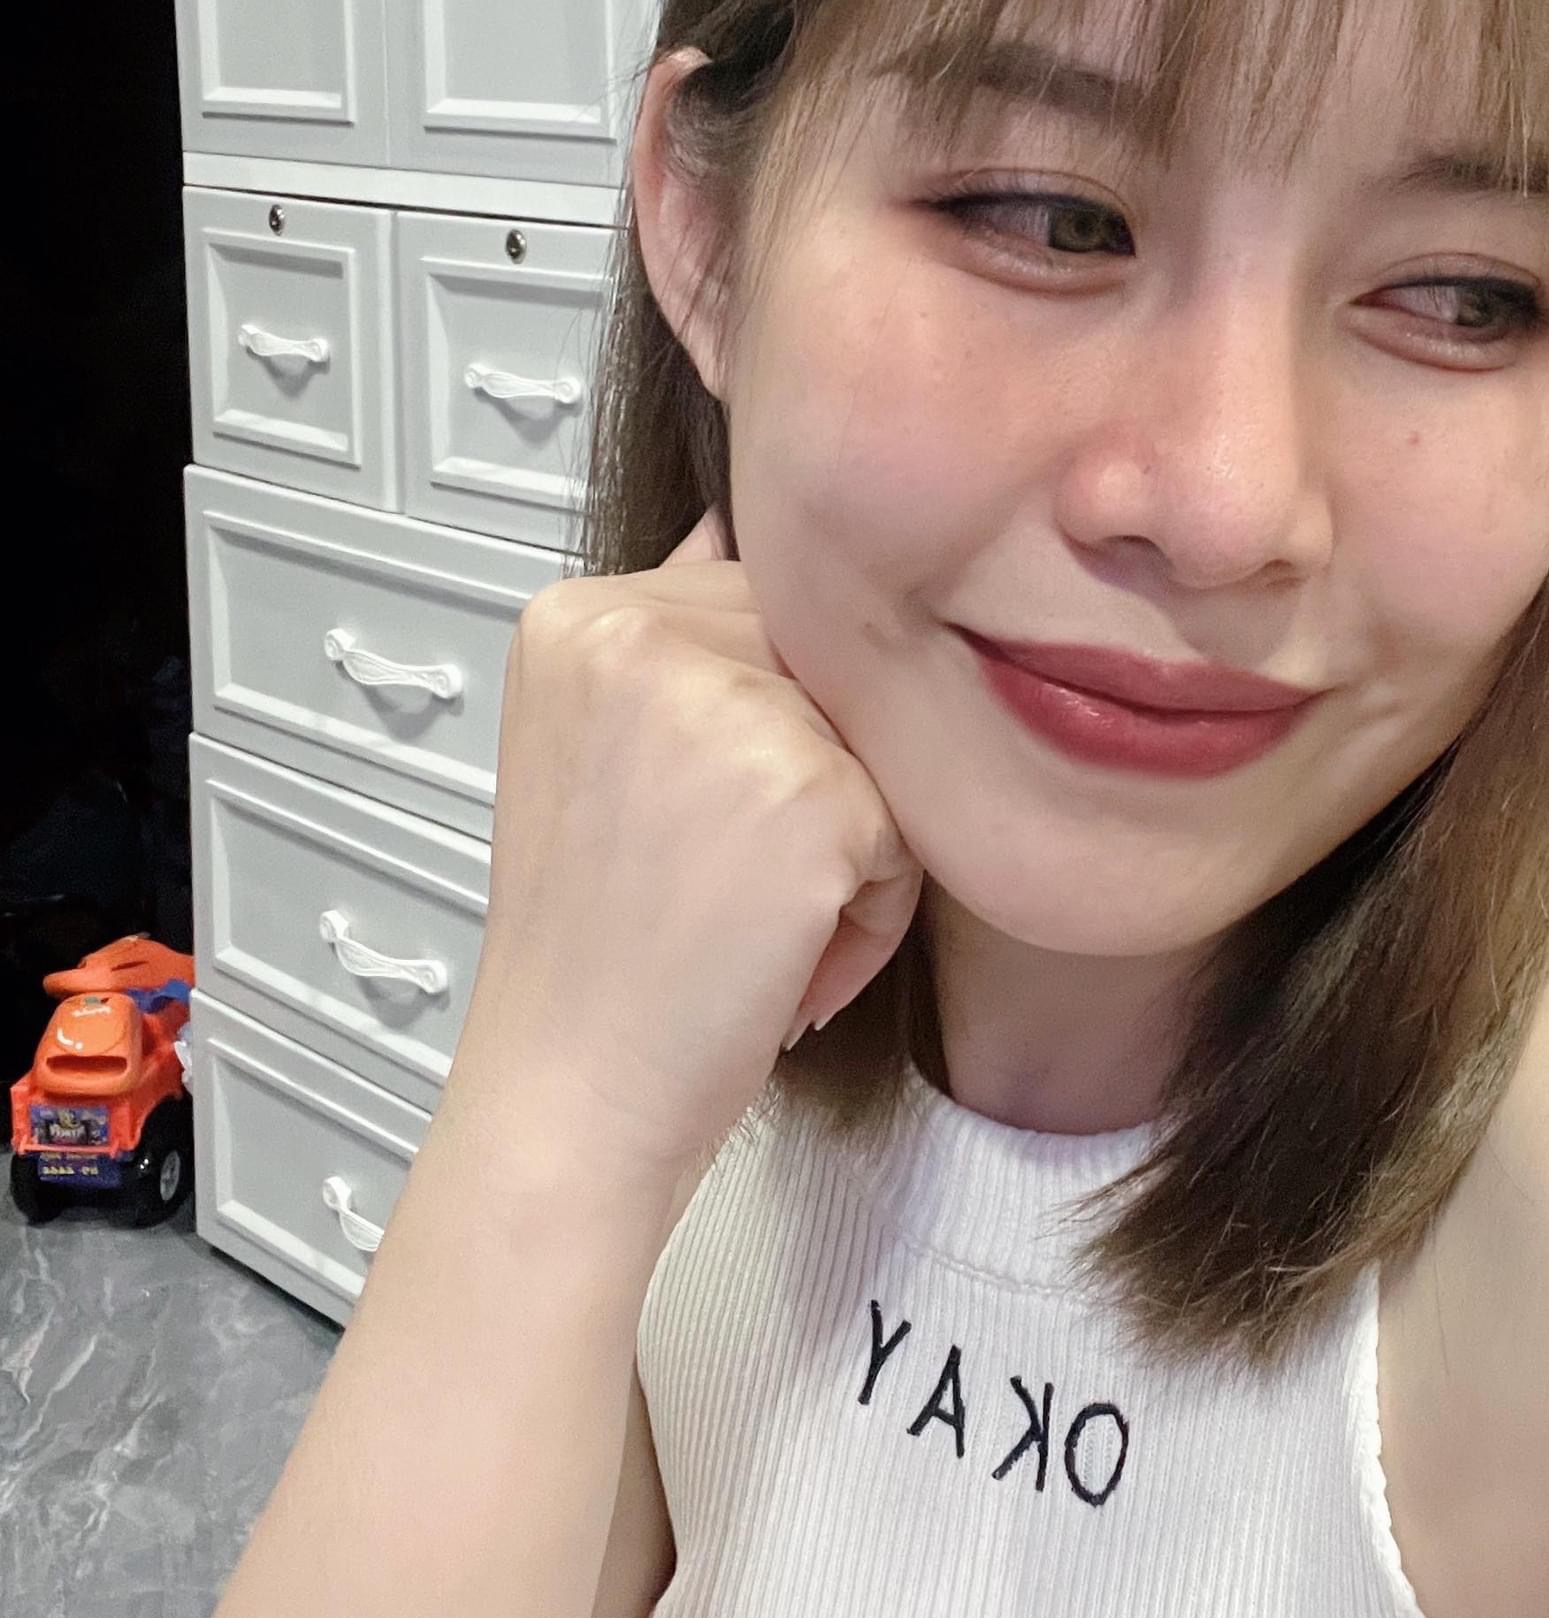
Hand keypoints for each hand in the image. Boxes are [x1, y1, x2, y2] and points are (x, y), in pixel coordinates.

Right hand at [448, 507, 924, 1183]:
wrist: (569, 1096)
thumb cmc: (600, 947)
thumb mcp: (602, 748)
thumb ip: (682, 639)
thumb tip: (741, 522)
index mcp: (578, 614)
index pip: (760, 616)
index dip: (760, 735)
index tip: (686, 832)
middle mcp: (638, 630)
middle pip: (827, 669)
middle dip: (814, 784)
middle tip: (716, 889)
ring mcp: (724, 702)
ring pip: (879, 745)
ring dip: (851, 847)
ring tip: (748, 925)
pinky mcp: (808, 784)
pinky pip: (910, 827)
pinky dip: (871, 910)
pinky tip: (782, 962)